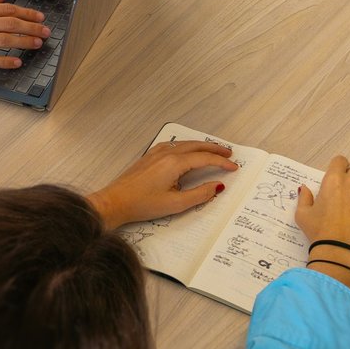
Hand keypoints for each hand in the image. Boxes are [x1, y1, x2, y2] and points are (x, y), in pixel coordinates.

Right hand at [0, 0, 49, 67]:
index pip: (7, 9)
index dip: (27, 13)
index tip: (40, 17)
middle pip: (9, 23)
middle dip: (31, 27)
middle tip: (46, 31)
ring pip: (2, 39)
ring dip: (23, 42)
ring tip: (37, 44)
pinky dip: (4, 60)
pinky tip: (16, 62)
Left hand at [88, 141, 238, 228]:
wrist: (115, 201)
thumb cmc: (142, 204)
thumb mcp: (176, 204)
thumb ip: (200, 194)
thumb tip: (218, 186)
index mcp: (174, 163)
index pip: (204, 158)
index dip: (221, 162)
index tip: (234, 166)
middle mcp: (166, 153)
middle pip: (196, 146)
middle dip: (214, 148)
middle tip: (229, 152)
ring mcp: (156, 153)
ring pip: (184, 144)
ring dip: (201, 146)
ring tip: (213, 150)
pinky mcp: (149, 156)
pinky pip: (173, 145)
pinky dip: (186, 146)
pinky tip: (188, 151)